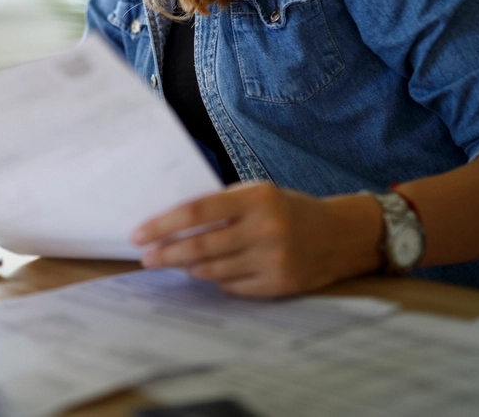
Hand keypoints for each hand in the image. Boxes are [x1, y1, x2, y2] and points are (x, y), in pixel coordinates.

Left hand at [131, 183, 383, 296]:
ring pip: (212, 270)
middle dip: (165, 253)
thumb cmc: (287, 209)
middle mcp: (265, 229)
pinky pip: (231, 286)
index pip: (197, 212)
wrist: (339, 235)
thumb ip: (220, 205)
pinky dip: (214, 279)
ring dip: (187, 267)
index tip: (139, 235)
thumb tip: (171, 224)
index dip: (163, 225)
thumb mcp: (257, 193)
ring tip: (172, 262)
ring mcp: (273, 260)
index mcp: (256, 198)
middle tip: (146, 257)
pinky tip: (207, 272)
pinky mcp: (278, 285)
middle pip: (200, 246)